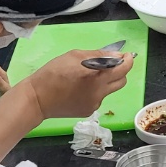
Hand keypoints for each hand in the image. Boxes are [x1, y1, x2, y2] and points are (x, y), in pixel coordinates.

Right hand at [17, 49, 135, 126]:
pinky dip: (95, 91)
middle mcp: (100, 93)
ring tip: (87, 77)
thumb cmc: (52, 73)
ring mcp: (95, 104)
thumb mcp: (74, 56)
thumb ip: (99, 55)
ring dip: (105, 82)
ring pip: (109, 90)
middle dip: (119, 71)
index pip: (124, 69)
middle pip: (122, 81)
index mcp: (97, 77)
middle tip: (108, 65)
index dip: (128, 60)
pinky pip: (98, 98)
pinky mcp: (88, 111)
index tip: (126, 56)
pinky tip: (79, 89)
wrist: (37, 99)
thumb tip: (116, 55)